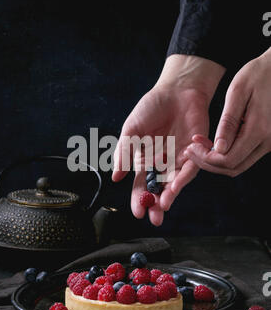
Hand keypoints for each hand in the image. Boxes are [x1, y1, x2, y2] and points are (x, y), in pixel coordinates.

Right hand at [112, 55, 224, 225]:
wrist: (176, 91)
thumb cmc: (151, 108)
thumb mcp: (131, 130)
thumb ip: (124, 152)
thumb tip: (115, 177)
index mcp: (145, 161)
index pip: (141, 185)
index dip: (139, 199)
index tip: (137, 212)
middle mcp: (163, 165)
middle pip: (159, 189)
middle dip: (156, 205)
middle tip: (154, 218)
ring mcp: (179, 160)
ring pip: (174, 183)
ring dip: (170, 195)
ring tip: (163, 206)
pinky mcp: (195, 152)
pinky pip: (189, 168)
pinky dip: (182, 177)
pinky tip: (174, 185)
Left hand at [186, 48, 270, 176]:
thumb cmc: (260, 74)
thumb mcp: (238, 92)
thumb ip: (228, 122)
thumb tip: (218, 148)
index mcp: (260, 130)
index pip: (228, 160)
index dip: (205, 158)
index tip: (191, 146)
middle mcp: (269, 142)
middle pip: (233, 168)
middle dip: (208, 162)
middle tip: (191, 149)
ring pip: (240, 165)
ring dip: (217, 160)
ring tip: (200, 145)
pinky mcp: (269, 141)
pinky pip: (246, 156)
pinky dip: (228, 154)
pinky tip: (216, 142)